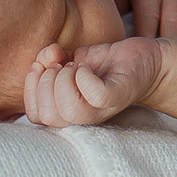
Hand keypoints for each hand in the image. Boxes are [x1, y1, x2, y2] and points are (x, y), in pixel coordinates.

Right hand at [24, 38, 165, 126]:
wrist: (146, 60)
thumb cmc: (105, 63)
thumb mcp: (70, 59)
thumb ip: (50, 60)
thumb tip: (43, 59)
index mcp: (68, 111)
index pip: (36, 117)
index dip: (30, 89)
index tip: (40, 66)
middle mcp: (84, 116)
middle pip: (48, 116)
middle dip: (44, 84)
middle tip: (60, 65)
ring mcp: (102, 109)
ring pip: (69, 110)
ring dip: (63, 80)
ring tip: (74, 66)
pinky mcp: (119, 96)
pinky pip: (95, 95)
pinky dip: (84, 77)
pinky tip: (87, 66)